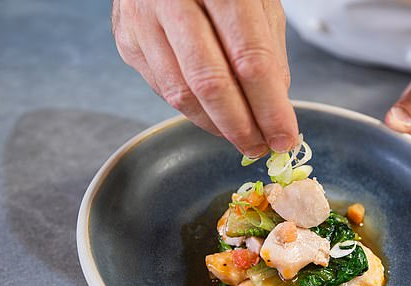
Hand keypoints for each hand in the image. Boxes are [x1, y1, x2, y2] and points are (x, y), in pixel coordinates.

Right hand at [112, 0, 297, 156]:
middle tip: (260, 146)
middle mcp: (173, 0)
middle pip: (211, 83)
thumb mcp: (258, 0)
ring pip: (182, 94)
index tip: (284, 135)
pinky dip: (193, 110)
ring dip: (216, 126)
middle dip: (241, 126)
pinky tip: (213, 113)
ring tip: (241, 136)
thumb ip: (268, 51)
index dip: (269, 107)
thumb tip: (275, 107)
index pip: (249, 60)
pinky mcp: (126, 40)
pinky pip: (163, 90)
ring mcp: (142, 20)